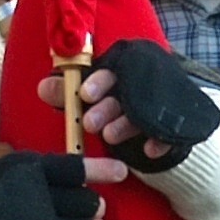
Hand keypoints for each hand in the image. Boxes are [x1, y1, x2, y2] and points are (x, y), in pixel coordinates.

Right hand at [0, 152, 131, 219]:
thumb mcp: (3, 170)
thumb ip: (36, 174)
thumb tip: (73, 181)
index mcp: (32, 170)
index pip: (75, 169)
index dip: (100, 171)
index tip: (122, 173)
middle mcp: (42, 198)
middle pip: (86, 202)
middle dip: (92, 206)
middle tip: (92, 210)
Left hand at [79, 42, 219, 172]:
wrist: (159, 124)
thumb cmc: (115, 105)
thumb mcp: (89, 100)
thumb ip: (67, 95)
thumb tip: (41, 88)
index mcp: (123, 69)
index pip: (111, 68)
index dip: (98, 82)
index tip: (84, 95)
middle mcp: (143, 81)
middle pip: (126, 90)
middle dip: (106, 108)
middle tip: (89, 124)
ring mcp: (162, 101)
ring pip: (144, 111)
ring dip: (126, 125)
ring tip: (109, 137)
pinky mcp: (177, 122)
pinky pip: (170, 131)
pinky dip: (159, 141)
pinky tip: (148, 150)